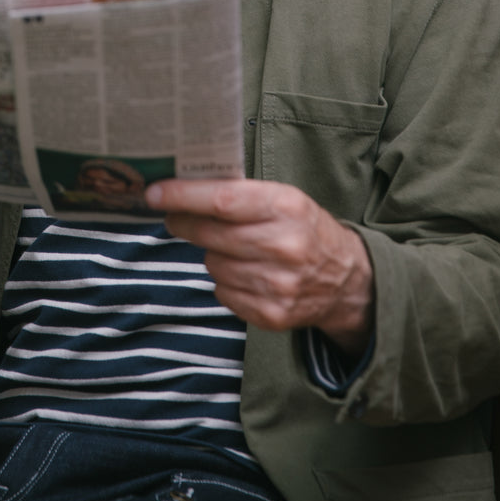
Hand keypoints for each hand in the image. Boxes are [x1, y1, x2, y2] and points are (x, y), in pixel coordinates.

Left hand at [146, 178, 374, 354]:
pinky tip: (245, 271)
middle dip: (183, 222)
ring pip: (212, 264)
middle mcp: (283, 246)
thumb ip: (239, 193)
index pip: (222, 200)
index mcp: (286, 207)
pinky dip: (225, 280)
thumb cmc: (304, 228)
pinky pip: (223, 291)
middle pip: (210, 234)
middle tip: (174, 216)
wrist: (346, 280)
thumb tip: (182, 186)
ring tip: (233, 247)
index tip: (154, 193)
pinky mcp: (271, 314)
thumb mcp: (283, 198)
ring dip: (211, 253)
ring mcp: (278, 285)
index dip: (182, 196)